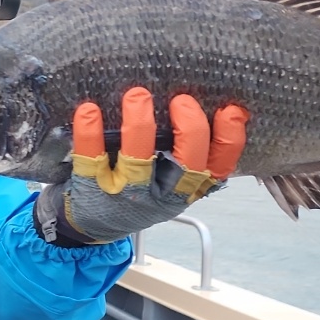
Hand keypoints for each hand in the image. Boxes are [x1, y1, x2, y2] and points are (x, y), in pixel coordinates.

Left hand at [35, 87, 248, 244]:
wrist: (90, 224)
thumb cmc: (134, 194)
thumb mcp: (166, 184)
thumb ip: (182, 155)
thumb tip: (200, 103)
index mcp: (185, 190)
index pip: (220, 168)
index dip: (230, 139)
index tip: (230, 110)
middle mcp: (160, 195)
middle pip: (187, 164)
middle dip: (190, 128)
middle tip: (181, 99)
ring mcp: (125, 193)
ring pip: (138, 159)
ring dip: (139, 124)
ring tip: (138, 95)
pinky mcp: (91, 188)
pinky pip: (91, 158)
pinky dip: (90, 132)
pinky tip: (89, 110)